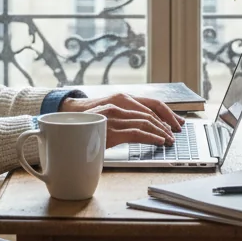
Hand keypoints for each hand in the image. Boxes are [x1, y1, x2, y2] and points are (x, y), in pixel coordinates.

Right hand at [61, 92, 184, 147]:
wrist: (63, 122)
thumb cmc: (86, 120)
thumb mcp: (108, 115)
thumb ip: (124, 117)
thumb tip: (144, 127)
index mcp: (121, 98)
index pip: (152, 104)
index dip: (168, 114)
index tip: (178, 123)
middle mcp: (119, 104)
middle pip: (152, 114)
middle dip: (167, 125)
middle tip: (174, 135)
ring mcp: (115, 116)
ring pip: (147, 123)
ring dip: (162, 133)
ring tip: (168, 141)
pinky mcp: (111, 129)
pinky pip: (138, 132)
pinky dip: (152, 137)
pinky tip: (159, 142)